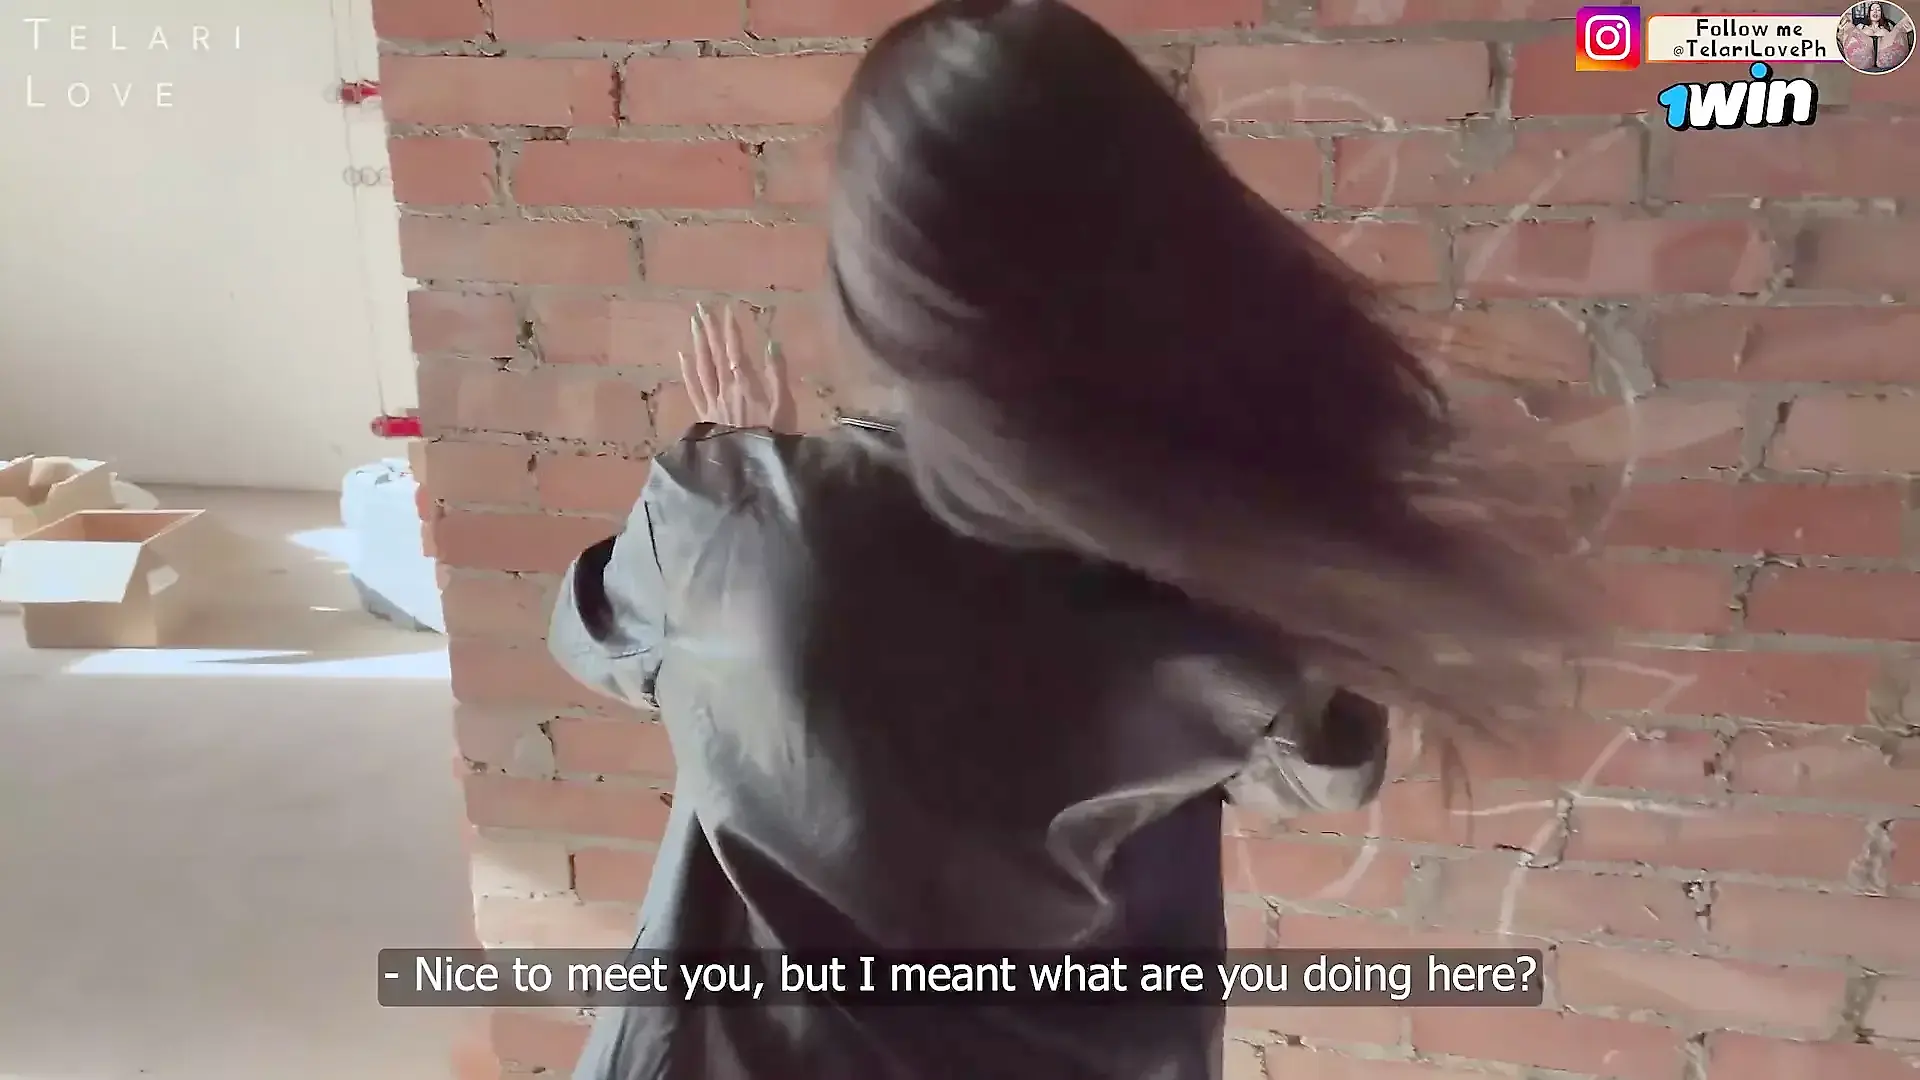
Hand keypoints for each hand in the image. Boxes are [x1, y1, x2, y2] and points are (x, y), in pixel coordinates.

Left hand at [679, 302, 797, 432]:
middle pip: (715, 355)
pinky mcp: (705, 416)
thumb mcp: (784, 408)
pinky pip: (694, 390)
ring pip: (702, 368)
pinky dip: (688, 372)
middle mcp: (725, 389)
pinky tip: (683, 357)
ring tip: (694, 324)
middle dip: (709, 330)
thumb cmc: (774, 439)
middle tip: (701, 307)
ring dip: (698, 344)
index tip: (726, 309)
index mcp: (745, 386)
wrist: (751, 469)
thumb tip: (771, 344)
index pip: (735, 351)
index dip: (730, 330)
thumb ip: (777, 376)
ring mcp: (712, 403)